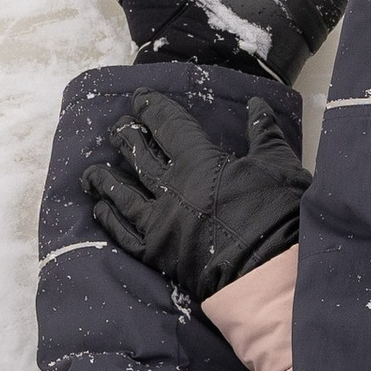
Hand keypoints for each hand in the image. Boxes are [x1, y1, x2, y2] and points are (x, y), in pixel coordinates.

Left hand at [83, 92, 306, 297]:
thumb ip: (264, 134)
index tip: (140, 99)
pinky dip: (110, 221)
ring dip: (106, 180)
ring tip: (91, 171)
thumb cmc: (276, 214)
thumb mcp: (278, 164)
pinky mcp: (157, 254)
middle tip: (115, 129)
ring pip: (123, 196)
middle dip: (126, 140)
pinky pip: (124, 235)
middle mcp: (172, 189)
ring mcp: (160, 223)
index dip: (153, 110)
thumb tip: (257, 105)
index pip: (169, 127)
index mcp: (199, 163)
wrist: (270, 270)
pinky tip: (99, 210)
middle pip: (141, 158)